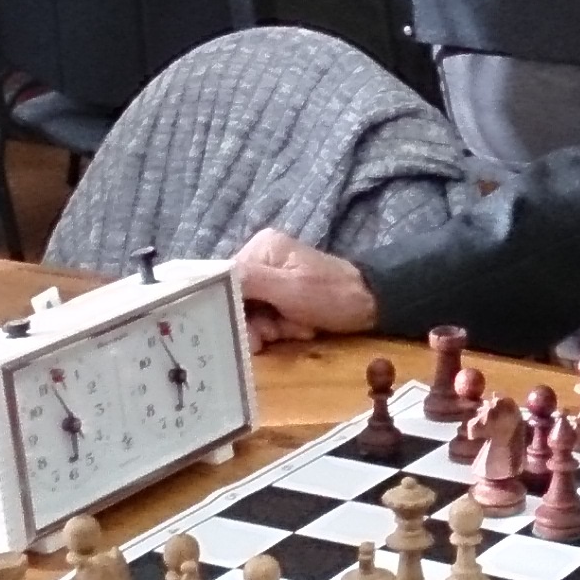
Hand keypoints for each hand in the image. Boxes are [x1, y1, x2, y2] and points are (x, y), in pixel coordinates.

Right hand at [233, 228, 379, 347]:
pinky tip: (303, 328)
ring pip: (254, 314)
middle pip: (239, 300)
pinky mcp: (284, 296)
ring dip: (274, 329)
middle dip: (260, 323)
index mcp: (261, 248)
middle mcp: (262, 260)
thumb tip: (207, 277)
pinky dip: (284, 328)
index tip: (250, 331)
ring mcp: (273, 279)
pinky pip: (269, 318)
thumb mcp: (289, 289)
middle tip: (279, 331)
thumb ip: (249, 281)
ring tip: (299, 328)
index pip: (226, 281)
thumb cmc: (332, 295)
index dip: (233, 309)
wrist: (372, 306)